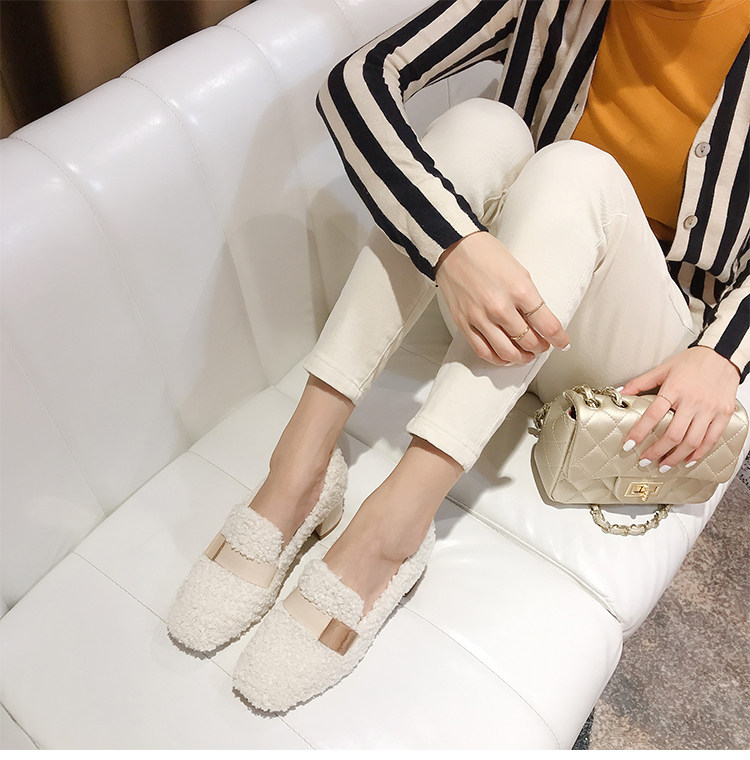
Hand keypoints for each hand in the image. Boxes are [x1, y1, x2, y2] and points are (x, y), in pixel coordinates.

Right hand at [434, 231, 570, 364]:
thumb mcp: (519, 272)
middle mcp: (501, 307)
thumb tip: (538, 321)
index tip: (562, 343)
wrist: (453, 248)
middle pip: (529, 342)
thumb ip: (529, 298)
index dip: (559, 339)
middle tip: (542, 345)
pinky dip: (497, 359)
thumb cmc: (486, 255)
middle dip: (540, 347)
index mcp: (520, 291)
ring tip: (525, 355)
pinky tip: (504, 356)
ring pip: (507, 352)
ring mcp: (481, 318)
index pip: (548, 325)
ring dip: (521, 358)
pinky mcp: (464, 323)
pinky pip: (483, 351)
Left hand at [620, 346, 739, 468]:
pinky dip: (699, 453)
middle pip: (673, 434)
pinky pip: (711, 439)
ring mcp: (709, 409)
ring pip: (692, 441)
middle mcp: (692, 401)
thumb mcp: (663, 368)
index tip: (628, 444)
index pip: (653, 415)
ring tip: (664, 465)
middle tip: (645, 460)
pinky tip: (688, 459)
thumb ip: (640, 382)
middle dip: (657, 452)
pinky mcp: (723, 414)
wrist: (723, 354)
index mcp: (674, 389)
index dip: (639, 432)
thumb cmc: (692, 361)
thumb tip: (620, 393)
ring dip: (676, 457)